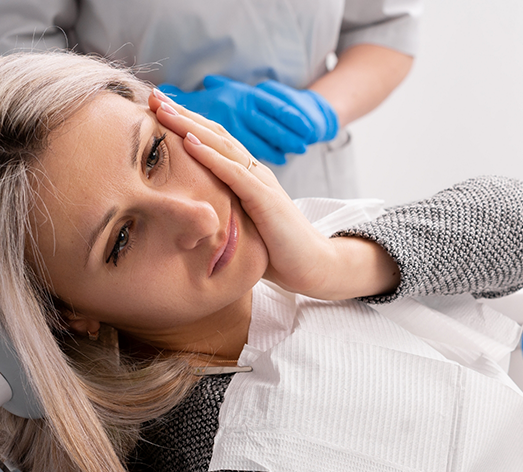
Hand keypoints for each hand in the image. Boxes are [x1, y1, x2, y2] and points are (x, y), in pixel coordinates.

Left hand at [149, 91, 397, 299]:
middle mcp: (254, 173)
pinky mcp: (266, 200)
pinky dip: (210, 156)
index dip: (185, 124)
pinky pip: (234, 173)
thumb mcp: (241, 226)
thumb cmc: (276, 252)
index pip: (213, 142)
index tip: (156, 110)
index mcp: (247, 178)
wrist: (311, 265)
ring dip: (189, 126)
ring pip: (221, 146)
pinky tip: (188, 142)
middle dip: (182, 114)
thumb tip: (190, 215)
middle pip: (214, 135)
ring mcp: (261, 183)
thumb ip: (221, 213)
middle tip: (152, 96)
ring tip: (162, 109)